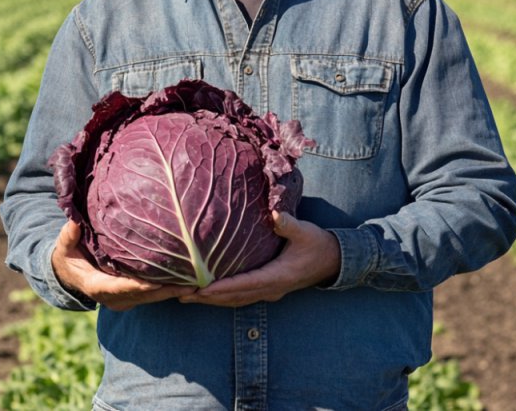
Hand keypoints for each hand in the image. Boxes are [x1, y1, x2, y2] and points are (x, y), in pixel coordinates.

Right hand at [51, 220, 195, 310]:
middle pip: (145, 296)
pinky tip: (190, 282)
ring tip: (199, 284)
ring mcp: (124, 299)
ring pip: (153, 298)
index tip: (160, 283)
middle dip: (168, 291)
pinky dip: (169, 289)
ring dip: (174, 291)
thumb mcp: (64, 247)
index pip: (122, 287)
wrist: (69, 275)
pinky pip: (153, 295)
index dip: (141, 286)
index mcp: (97, 286)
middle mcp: (114, 297)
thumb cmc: (68, 257)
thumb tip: (73, 223)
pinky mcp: (133, 296)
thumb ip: (68, 236)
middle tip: (193, 284)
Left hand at [180, 211, 340, 306]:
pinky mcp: (269, 289)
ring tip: (186, 297)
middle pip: (234, 298)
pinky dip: (223, 297)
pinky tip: (208, 294)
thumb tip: (275, 214)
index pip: (244, 284)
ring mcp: (270, 291)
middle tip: (180, 294)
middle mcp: (271, 288)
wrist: (334, 261)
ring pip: (236, 300)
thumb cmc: (318, 244)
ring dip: (212, 300)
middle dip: (207, 298)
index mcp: (278, 276)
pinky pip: (241, 297)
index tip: (199, 290)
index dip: (221, 288)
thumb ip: (289, 224)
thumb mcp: (305, 231)